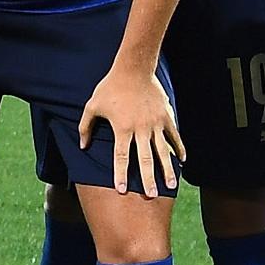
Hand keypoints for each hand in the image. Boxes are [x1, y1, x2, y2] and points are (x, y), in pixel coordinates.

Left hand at [79, 66, 182, 197]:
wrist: (134, 68)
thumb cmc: (110, 87)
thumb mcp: (92, 106)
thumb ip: (85, 127)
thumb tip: (83, 146)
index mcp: (122, 128)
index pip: (121, 157)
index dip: (121, 174)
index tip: (122, 190)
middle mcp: (140, 128)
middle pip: (145, 159)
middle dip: (147, 179)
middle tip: (151, 195)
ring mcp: (155, 123)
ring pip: (162, 151)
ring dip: (167, 169)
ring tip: (170, 186)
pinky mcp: (166, 117)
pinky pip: (174, 136)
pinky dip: (178, 148)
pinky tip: (181, 161)